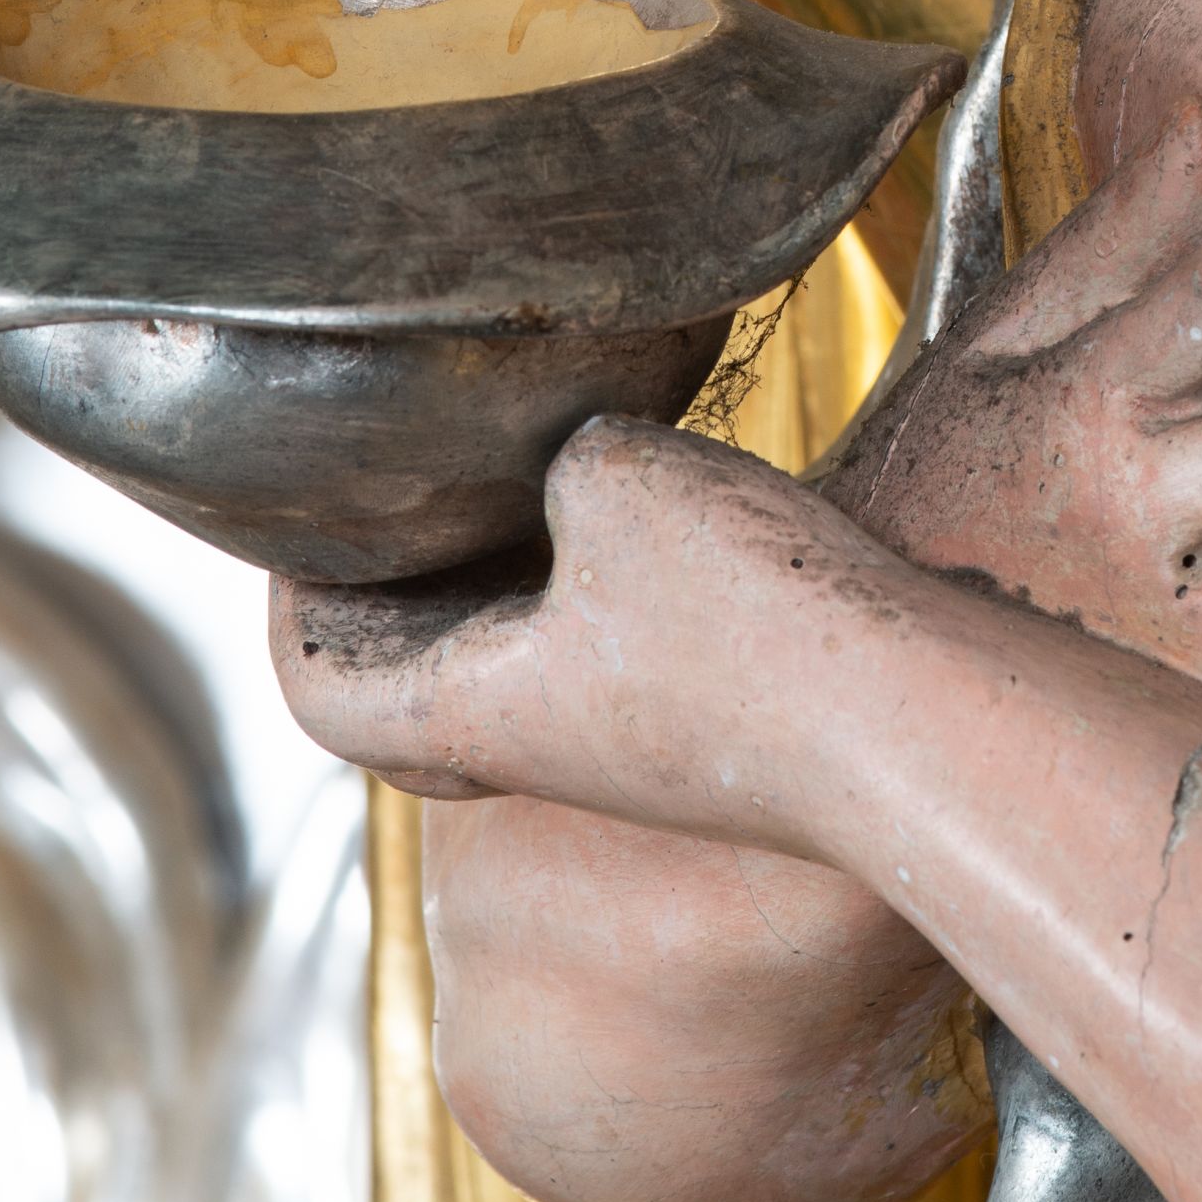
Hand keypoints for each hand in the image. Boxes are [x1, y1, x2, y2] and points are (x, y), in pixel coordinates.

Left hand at [271, 421, 857, 834]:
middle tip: (399, 506)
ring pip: (527, 671)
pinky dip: (608, 589)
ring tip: (526, 484)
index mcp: (479, 715)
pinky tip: (662, 510)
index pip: (318, 691)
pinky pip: (623, 659)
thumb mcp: (621, 481)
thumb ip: (565, 453)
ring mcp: (639, 748)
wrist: (915, 724)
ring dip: (510, 589)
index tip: (297, 526)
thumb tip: (576, 462)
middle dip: (395, 600)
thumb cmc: (754, 625)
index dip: (286, 610)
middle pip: (417, 693)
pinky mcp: (722, 731)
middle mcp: (548, 748)